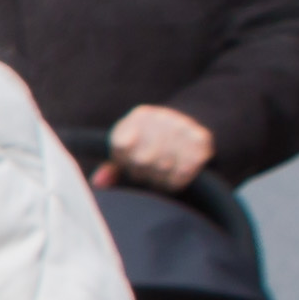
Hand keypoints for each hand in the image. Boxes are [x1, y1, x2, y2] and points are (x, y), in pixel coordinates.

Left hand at [105, 103, 219, 189]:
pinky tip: (176, 171)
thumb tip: (97, 182)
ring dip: (159, 176)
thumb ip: (112, 167)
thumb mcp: (129, 149)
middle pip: (142, 160)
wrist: (192, 122)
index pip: (121, 145)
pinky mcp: (201, 141)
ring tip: (161, 170)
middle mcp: (161, 117)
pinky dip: (177, 179)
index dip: (124, 160)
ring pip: (162, 168)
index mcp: (140, 116)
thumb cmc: (151, 141)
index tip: (129, 161)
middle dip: (142, 171)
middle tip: (147, 170)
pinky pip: (183, 172)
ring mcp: (183, 127)